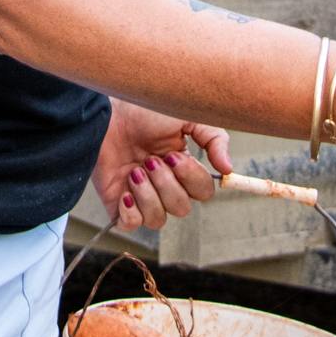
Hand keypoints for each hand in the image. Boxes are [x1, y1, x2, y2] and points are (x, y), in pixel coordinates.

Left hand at [92, 98, 233, 231]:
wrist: (107, 112)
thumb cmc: (144, 110)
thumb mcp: (187, 117)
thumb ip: (214, 139)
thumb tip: (228, 169)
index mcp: (184, 169)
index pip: (203, 192)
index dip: (190, 178)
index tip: (173, 155)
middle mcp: (165, 186)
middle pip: (182, 208)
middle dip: (166, 183)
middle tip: (150, 160)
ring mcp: (142, 197)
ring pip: (158, 220)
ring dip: (147, 194)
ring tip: (134, 170)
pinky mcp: (119, 204)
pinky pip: (131, 225)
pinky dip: (130, 211)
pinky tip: (125, 189)